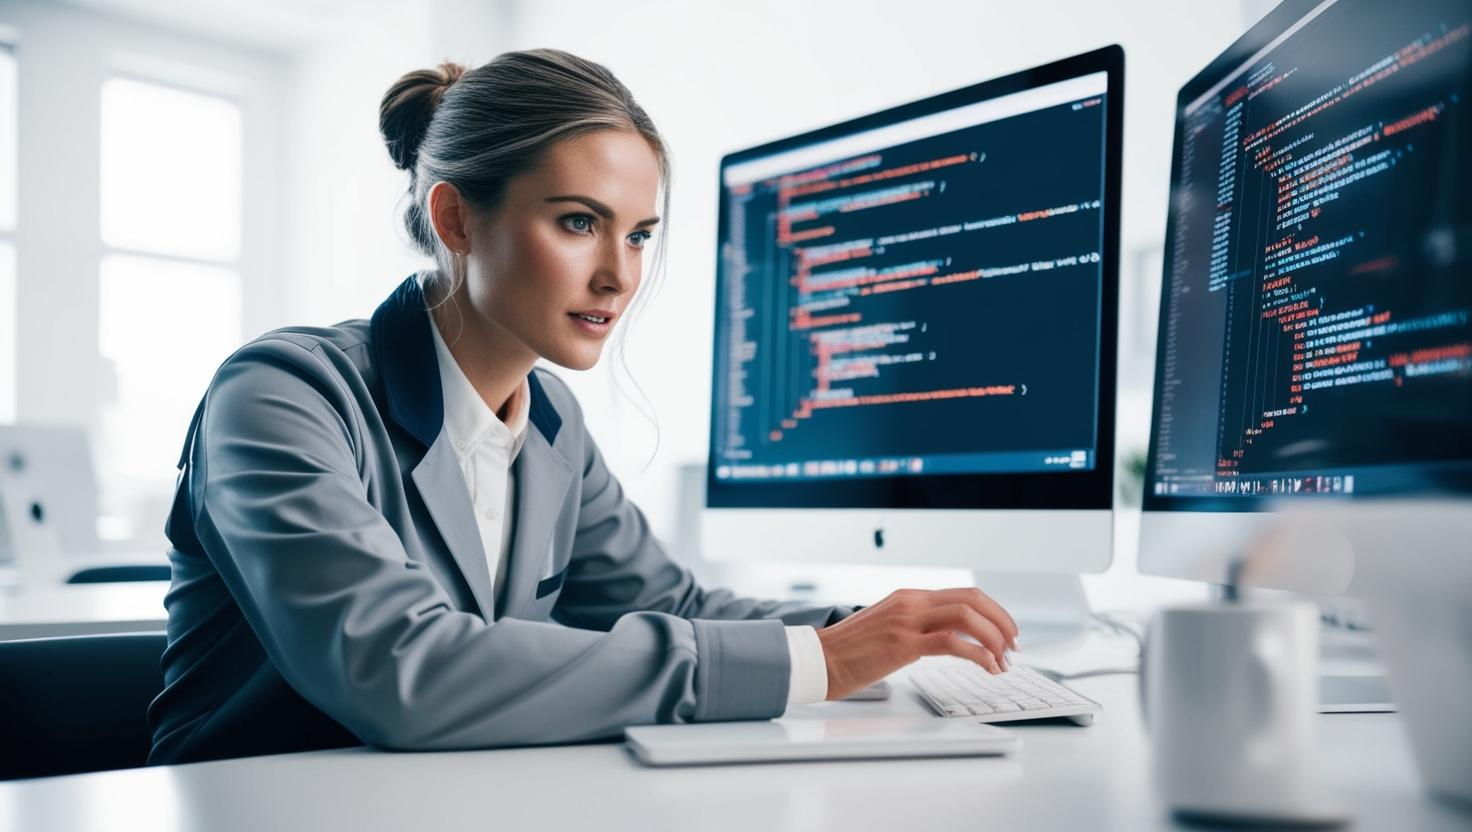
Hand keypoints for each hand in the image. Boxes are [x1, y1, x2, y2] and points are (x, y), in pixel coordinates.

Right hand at [815, 587, 1018, 699]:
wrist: (819, 660)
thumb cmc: (850, 652)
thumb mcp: (887, 628)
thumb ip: (915, 627)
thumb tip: (948, 640)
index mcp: (909, 597)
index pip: (965, 594)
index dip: (994, 612)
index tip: (1007, 634)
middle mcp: (911, 602)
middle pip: (973, 599)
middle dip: (1002, 623)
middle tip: (1014, 647)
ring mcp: (907, 620)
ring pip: (967, 617)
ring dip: (994, 639)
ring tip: (1003, 662)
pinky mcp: (903, 644)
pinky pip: (952, 643)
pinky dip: (978, 655)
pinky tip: (986, 667)